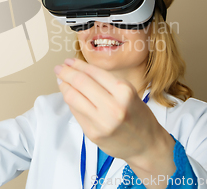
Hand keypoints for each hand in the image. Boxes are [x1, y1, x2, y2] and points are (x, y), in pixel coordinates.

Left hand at [55, 57, 170, 163]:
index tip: (68, 61)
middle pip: (80, 82)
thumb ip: (105, 83)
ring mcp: (101, 122)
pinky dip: (70, 101)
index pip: (93, 72)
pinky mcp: (92, 133)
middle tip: (59, 68)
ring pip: (73, 97)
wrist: (147, 144)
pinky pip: (75, 112)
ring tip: (61, 80)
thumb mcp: (128, 92)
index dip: (77, 65)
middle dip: (66, 72)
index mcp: (124, 91)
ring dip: (64, 86)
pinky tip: (68, 94)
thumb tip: (79, 70)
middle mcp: (112, 106)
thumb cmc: (138, 116)